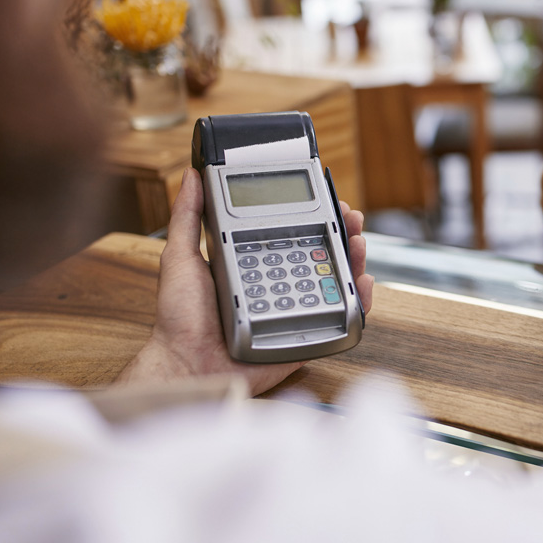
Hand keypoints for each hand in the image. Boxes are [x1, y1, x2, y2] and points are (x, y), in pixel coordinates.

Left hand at [115, 168, 374, 395]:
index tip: (329, 199)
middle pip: (322, 252)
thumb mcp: (180, 258)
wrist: (188, 365)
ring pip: (335, 281)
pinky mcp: (305, 335)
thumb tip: (191, 177)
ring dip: (354, 260)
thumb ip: (187, 217)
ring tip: (358, 244)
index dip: (315, 215)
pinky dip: (358, 302)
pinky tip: (362, 285)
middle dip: (342, 232)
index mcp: (254, 262)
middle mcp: (278, 283)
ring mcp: (294, 309)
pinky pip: (338, 319)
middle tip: (351, 219)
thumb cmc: (180, 319)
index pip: (293, 232)